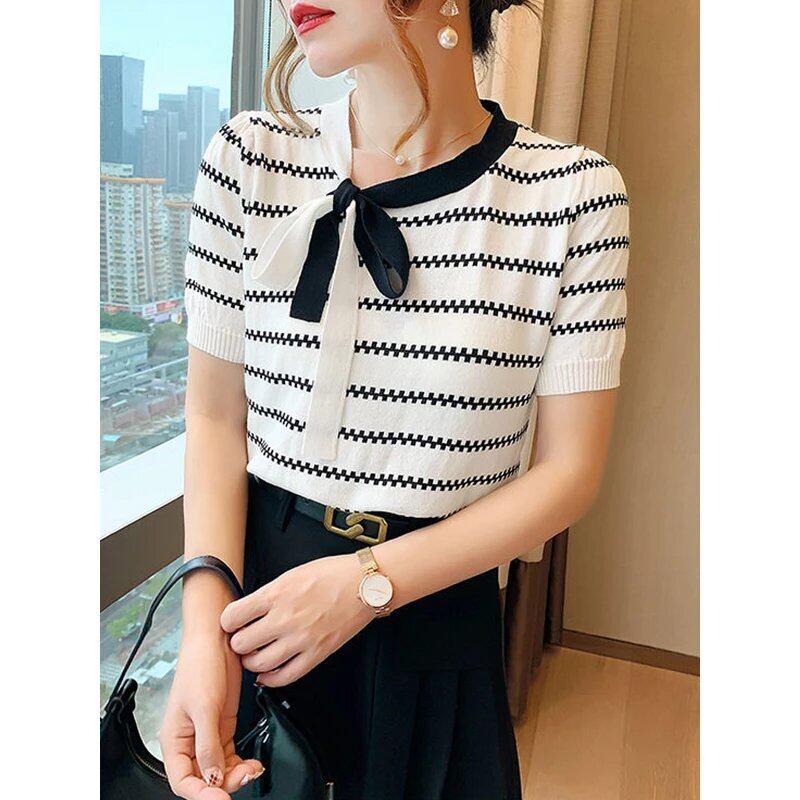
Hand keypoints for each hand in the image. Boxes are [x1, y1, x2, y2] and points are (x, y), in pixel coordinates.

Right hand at [160, 629, 263, 798]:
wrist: (218, 639)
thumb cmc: (201, 665)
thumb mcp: (204, 707)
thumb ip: (207, 745)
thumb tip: (212, 777)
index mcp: (174, 739)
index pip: (182, 781)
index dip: (201, 794)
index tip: (221, 799)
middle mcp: (189, 740)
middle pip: (203, 778)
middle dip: (223, 784)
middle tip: (244, 777)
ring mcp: (207, 733)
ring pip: (219, 769)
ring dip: (235, 775)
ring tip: (252, 769)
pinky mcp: (223, 725)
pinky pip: (230, 755)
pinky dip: (241, 763)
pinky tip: (253, 763)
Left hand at [220, 553, 372, 686]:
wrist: (364, 585)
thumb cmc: (332, 574)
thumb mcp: (291, 574)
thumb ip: (267, 595)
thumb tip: (247, 612)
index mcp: (276, 594)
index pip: (232, 617)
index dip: (228, 621)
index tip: (233, 622)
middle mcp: (285, 618)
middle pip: (240, 644)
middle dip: (238, 642)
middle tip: (244, 638)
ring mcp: (301, 639)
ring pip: (258, 664)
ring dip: (252, 661)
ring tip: (256, 654)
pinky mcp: (316, 654)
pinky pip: (284, 677)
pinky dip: (270, 679)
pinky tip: (269, 672)